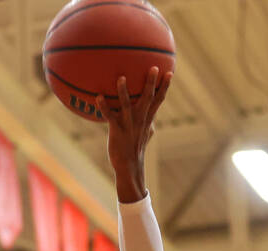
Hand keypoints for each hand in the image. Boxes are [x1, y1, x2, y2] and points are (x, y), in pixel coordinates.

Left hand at [96, 67, 172, 202]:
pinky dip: (103, 106)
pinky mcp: (116, 129)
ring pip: (127, 104)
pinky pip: (109, 115)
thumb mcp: (146, 134)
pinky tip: (97, 96)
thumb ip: (149, 124)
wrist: (128, 165)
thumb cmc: (136, 149)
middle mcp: (140, 119)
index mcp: (147, 118)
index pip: (159, 100)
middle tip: (154, 68)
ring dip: (123, 91)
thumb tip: (153, 119)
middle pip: (148, 98)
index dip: (164, 86)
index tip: (169, 72)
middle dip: (151, 83)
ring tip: (121, 77)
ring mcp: (128, 124)